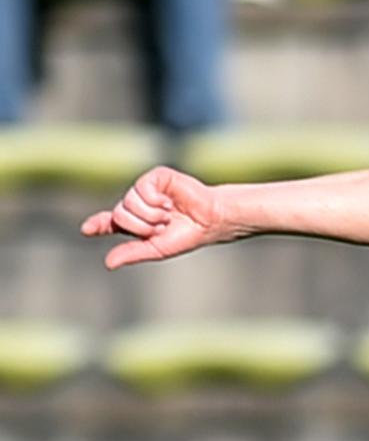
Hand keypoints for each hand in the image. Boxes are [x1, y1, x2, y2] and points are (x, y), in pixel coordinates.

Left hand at [82, 167, 231, 269]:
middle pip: (120, 214)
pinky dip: (155, 201)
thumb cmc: (187, 235)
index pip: (110, 221)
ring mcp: (145, 188)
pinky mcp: (156, 177)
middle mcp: (137, 203)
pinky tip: (169, 203)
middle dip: (140, 226)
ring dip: (151, 215)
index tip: (87, 229)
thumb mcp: (156, 249)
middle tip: (161, 227)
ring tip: (168, 216)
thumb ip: (132, 253)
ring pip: (129, 202)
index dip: (98, 224)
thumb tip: (108, 263)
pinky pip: (142, 188)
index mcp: (136, 221)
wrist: (210, 221)